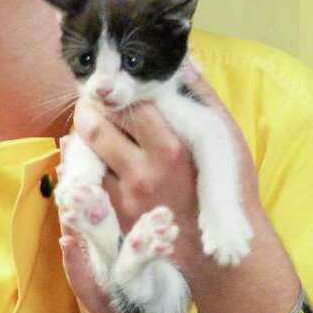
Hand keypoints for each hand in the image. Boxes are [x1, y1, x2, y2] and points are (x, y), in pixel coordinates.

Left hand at [70, 84, 264, 295]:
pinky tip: (95, 157)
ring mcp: (124, 197)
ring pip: (86, 153)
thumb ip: (201, 97)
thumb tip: (183, 60)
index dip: (120, 92)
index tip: (118, 86)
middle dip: (91, 108)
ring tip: (92, 126)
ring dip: (84, 136)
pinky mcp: (113, 215)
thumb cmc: (228, 191)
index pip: (130, 105)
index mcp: (172, 149)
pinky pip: (85, 180)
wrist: (216, 252)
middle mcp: (143, 172)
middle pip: (97, 126)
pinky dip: (84, 163)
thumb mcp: (223, 139)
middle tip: (94, 101)